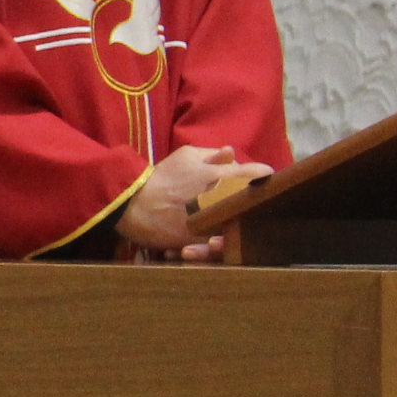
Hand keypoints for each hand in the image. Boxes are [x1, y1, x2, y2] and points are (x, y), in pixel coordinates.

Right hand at [115, 140, 268, 258]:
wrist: (133, 204)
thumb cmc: (161, 178)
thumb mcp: (185, 157)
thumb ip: (211, 155)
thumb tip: (231, 152)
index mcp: (221, 176)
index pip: (258, 173)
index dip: (263, 176)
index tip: (262, 178)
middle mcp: (224, 199)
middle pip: (255, 201)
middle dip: (254, 200)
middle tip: (249, 201)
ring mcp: (216, 222)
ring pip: (242, 224)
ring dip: (241, 222)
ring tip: (230, 221)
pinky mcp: (205, 241)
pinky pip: (223, 244)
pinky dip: (225, 241)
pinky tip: (220, 238)